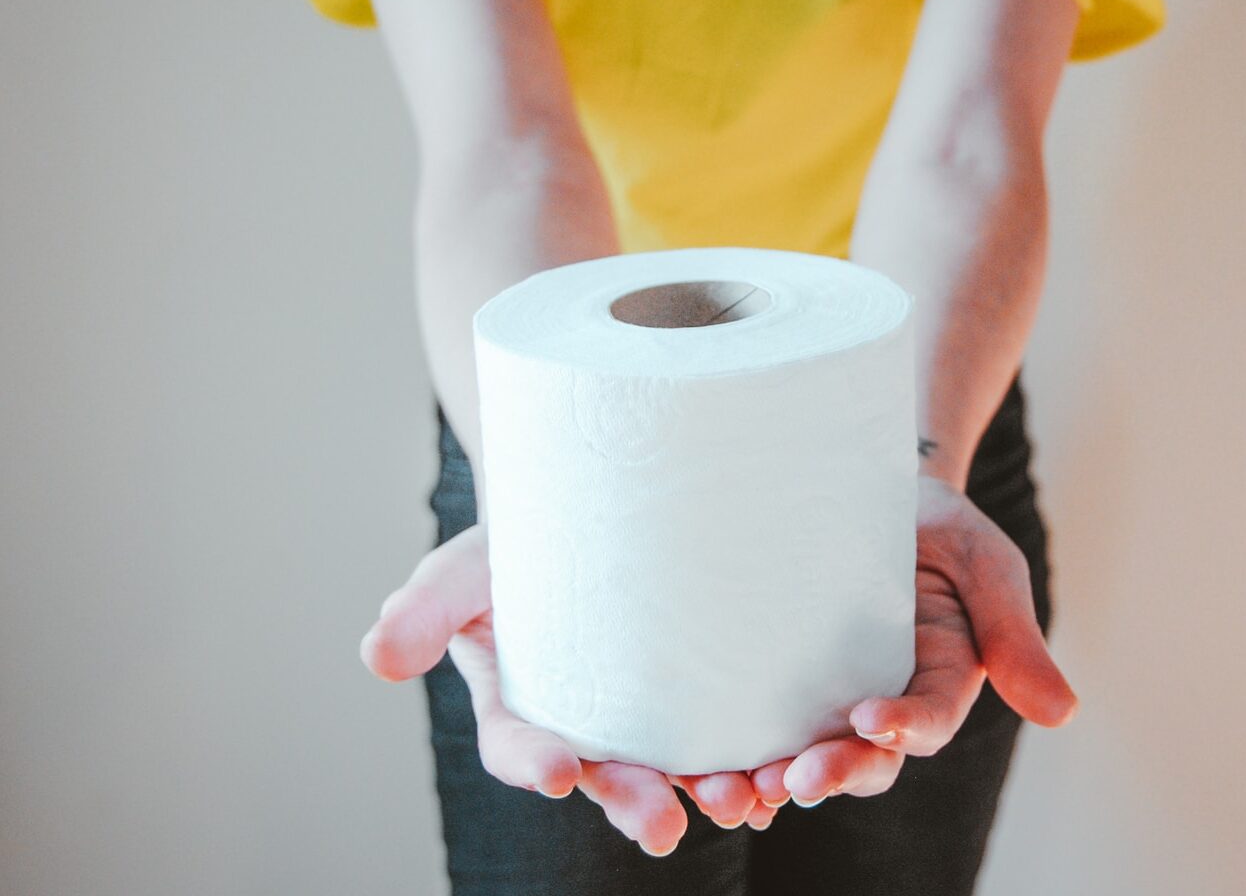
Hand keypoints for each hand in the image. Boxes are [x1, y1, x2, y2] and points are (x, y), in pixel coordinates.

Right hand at [359, 524, 770, 855]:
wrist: (589, 506)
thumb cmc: (514, 545)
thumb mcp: (461, 567)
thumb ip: (423, 609)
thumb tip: (377, 659)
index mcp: (521, 705)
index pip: (521, 747)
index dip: (536, 763)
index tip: (561, 770)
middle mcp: (584, 723)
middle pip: (606, 772)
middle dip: (630, 801)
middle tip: (660, 825)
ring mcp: (646, 711)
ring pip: (674, 766)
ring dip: (705, 790)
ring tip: (740, 802)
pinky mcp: (699, 690)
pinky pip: (726, 731)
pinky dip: (752, 756)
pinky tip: (782, 775)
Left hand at [746, 474, 1077, 806]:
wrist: (866, 482)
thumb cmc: (937, 524)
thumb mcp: (985, 561)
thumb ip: (1014, 633)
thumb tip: (1062, 714)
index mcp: (940, 677)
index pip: (928, 719)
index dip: (904, 727)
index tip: (871, 719)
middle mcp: (884, 696)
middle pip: (865, 757)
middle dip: (833, 773)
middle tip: (794, 780)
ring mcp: (828, 691)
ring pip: (807, 753)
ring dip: (773, 780)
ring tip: (737, 791)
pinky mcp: (777, 677)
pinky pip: (758, 724)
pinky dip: (733, 754)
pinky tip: (700, 773)